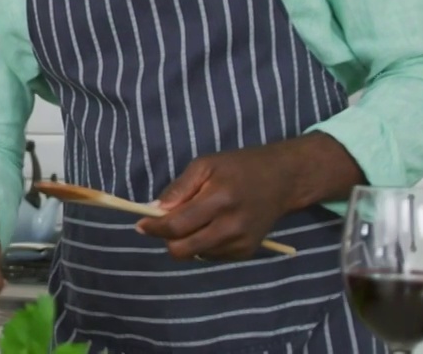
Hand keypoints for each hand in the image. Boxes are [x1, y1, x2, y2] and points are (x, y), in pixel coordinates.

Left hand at [136, 144, 298, 260]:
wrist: (282, 180)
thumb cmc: (238, 167)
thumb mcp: (205, 165)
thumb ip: (178, 189)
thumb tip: (154, 209)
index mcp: (219, 200)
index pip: (177, 226)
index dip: (154, 228)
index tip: (140, 225)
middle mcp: (231, 226)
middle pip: (183, 249)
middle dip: (167, 239)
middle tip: (166, 223)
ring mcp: (241, 243)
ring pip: (195, 255)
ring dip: (185, 242)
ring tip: (195, 219)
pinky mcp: (247, 252)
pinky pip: (211, 256)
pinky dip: (202, 245)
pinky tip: (212, 226)